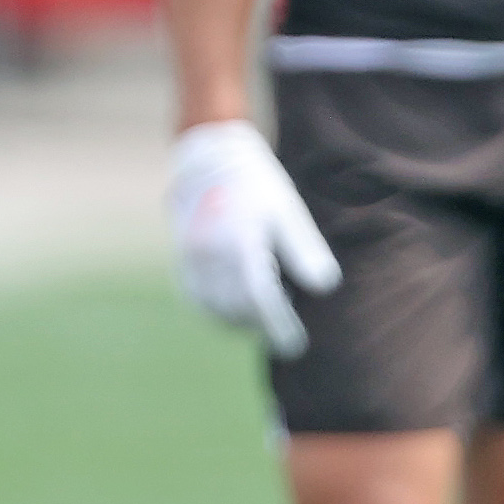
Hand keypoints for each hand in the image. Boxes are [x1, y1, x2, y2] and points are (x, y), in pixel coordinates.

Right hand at [167, 120, 338, 356]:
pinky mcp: (180, 261)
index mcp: (239, 242)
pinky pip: (197, 301)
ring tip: (263, 317)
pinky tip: (237, 309)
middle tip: (284, 329)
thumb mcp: (289, 212)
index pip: (260, 300)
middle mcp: (209, 254)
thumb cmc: (257, 184)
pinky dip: (218, 313)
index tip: (295, 346)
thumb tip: (323, 288)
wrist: (208, 158)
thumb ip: (305, 251)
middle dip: (262, 326)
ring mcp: (189, 259)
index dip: (279, 327)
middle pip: (236, 310)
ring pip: (214, 310)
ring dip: (240, 323)